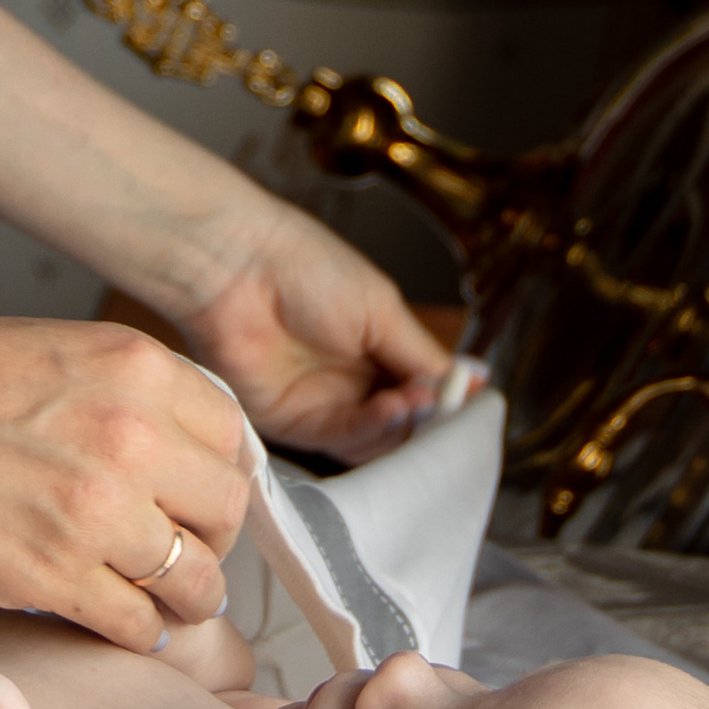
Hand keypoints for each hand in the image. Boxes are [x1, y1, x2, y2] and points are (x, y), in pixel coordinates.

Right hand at [0, 307, 248, 651]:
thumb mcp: (58, 352)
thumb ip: (131, 398)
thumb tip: (186, 458)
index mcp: (138, 367)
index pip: (234, 439)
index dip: (218, 476)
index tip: (199, 498)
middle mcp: (132, 436)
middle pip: (226, 512)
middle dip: (208, 537)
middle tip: (179, 549)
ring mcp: (96, 511)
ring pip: (194, 580)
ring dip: (183, 596)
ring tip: (158, 597)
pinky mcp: (53, 575)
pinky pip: (137, 626)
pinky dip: (136, 631)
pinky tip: (113, 617)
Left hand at [121, 183, 456, 466]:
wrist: (235, 267)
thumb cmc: (307, 267)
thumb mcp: (382, 310)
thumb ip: (422, 356)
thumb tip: (473, 384)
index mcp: (375, 348)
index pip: (421, 391)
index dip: (445, 403)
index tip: (470, 405)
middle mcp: (350, 381)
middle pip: (402, 425)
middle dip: (428, 422)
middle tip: (443, 407)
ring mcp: (322, 405)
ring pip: (377, 440)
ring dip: (403, 426)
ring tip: (415, 400)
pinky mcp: (292, 424)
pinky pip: (342, 441)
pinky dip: (373, 429)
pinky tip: (390, 407)